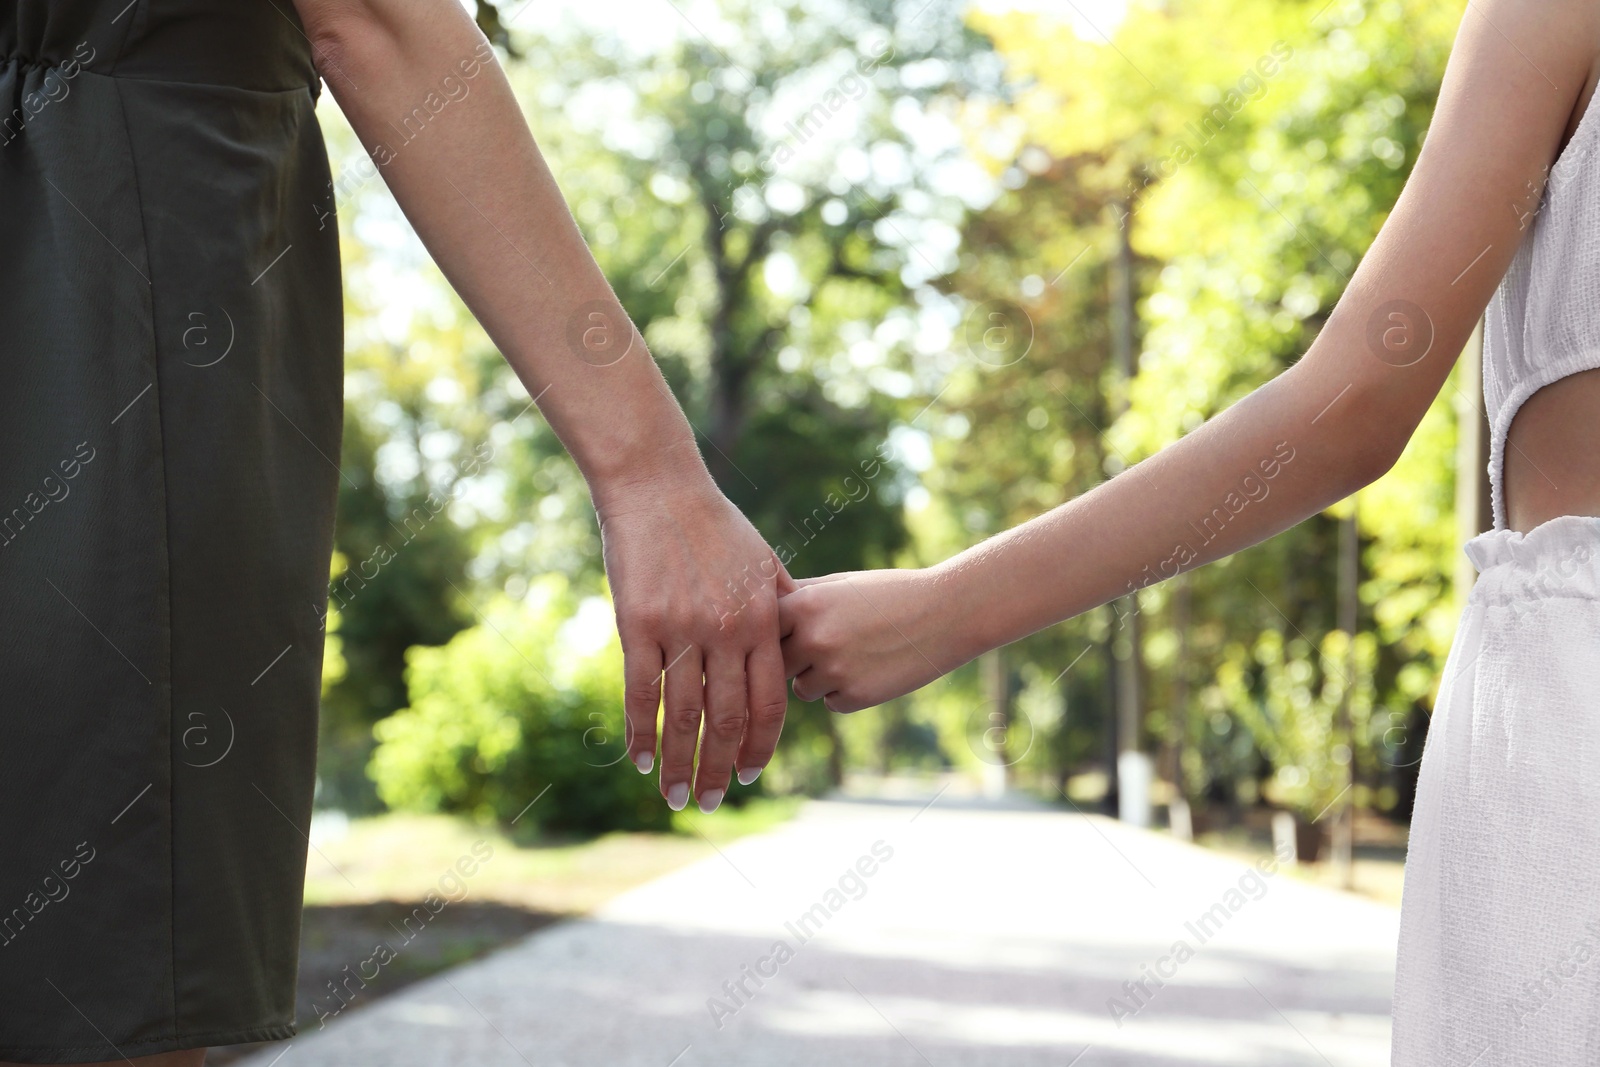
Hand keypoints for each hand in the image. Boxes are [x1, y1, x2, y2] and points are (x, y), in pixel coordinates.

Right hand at [598, 471, 792, 812]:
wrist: (659, 487)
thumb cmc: (714, 523)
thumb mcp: (762, 561)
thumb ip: (782, 604)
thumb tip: (800, 638)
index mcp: (763, 621)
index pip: (769, 703)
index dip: (760, 747)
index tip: (750, 775)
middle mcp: (727, 631)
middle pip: (727, 720)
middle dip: (719, 771)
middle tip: (710, 804)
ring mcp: (682, 629)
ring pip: (683, 716)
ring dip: (679, 764)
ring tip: (673, 797)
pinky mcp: (639, 624)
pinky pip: (641, 691)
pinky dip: (640, 732)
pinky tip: (640, 759)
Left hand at [778, 568, 966, 713]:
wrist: (945, 613)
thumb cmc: (888, 594)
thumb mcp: (839, 585)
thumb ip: (797, 598)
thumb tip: (755, 614)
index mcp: (804, 603)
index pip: (763, 630)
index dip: (774, 634)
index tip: (785, 634)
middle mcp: (813, 638)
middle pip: (778, 664)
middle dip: (795, 660)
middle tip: (826, 645)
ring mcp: (834, 670)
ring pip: (802, 689)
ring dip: (819, 679)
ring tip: (855, 654)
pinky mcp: (855, 697)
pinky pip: (831, 702)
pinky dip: (845, 693)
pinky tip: (872, 670)